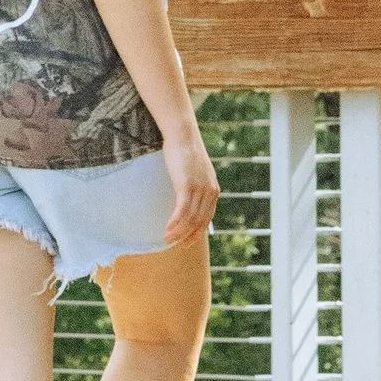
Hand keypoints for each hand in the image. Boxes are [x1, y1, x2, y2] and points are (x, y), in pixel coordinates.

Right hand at [162, 129, 218, 244]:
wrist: (183, 134)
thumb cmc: (185, 151)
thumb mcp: (195, 172)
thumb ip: (195, 185)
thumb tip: (186, 197)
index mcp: (213, 190)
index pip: (207, 219)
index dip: (197, 233)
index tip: (187, 242)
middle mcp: (209, 192)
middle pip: (199, 222)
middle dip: (186, 237)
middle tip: (174, 245)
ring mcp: (199, 190)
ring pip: (190, 219)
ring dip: (178, 232)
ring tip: (166, 239)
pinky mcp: (187, 186)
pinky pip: (181, 211)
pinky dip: (174, 223)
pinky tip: (167, 228)